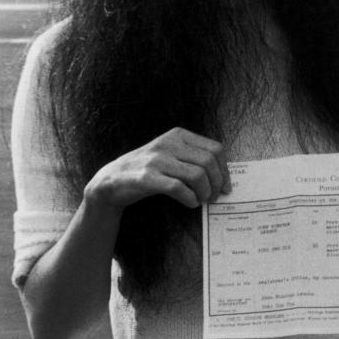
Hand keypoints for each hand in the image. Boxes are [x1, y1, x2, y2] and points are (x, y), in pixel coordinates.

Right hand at [83, 127, 230, 212]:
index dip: (225, 169)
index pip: (215, 148)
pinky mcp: (147, 177)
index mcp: (178, 135)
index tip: (226, 185)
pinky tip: (191, 203)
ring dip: (205, 192)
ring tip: (202, 200)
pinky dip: (190, 199)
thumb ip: (193, 157)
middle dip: (217, 183)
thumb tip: (223, 176)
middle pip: (209, 162)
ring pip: (197, 175)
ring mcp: (157, 159)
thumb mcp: (171, 154)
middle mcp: (168, 143)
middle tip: (215, 196)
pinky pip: (179, 188)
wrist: (112, 180)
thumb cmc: (148, 169)